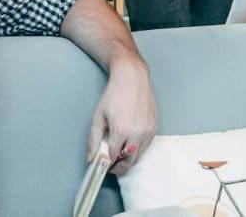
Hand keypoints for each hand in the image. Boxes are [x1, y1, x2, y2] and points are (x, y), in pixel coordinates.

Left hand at [87, 55, 157, 174]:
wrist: (132, 78)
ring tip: (119, 153)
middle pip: (129, 161)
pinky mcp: (155, 127)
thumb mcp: (98, 116)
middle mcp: (137, 133)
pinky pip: (146, 145)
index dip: (107, 163)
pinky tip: (130, 142)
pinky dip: (138, 149)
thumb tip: (91, 158)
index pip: (113, 157)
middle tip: (111, 166)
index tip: (102, 165)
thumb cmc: (114, 95)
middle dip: (119, 167)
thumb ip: (93, 140)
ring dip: (129, 159)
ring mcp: (148, 130)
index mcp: (121, 130)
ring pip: (139, 155)